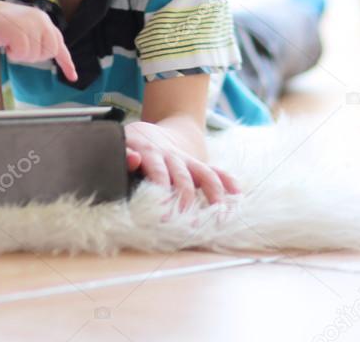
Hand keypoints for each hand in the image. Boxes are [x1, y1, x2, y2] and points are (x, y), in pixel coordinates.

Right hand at [0, 0, 76, 81]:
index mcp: (42, 19)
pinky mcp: (19, 32)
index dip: (66, 62)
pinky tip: (6, 44)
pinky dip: (13, 54)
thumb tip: (49, 53)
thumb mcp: (23, 27)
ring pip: (35, 56)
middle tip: (19, 48)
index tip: (72, 76)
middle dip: (35, 56)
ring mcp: (30, 25)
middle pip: (49, 52)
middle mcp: (40, 20)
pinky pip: (22, 54)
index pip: (59, 43)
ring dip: (21, 55)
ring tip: (10, 42)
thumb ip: (37, 37)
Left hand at [124, 120, 239, 211]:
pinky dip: (229, 182)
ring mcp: (188, 162)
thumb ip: (124, 153)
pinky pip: (217, 172)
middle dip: (186, 202)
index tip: (162, 214)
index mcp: (151, 153)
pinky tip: (238, 196)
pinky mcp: (198, 167)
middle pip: (183, 179)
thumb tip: (132, 159)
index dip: (160, 192)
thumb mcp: (122, 144)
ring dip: (214, 196)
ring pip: (206, 175)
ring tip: (219, 219)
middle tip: (187, 226)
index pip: (158, 172)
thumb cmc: (130, 145)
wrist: (149, 132)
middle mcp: (172, 157)